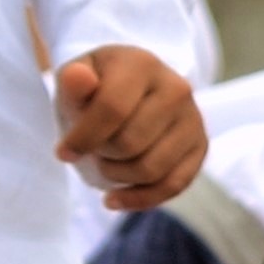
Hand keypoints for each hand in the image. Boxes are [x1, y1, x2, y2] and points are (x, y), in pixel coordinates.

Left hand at [50, 44, 201, 211]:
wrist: (129, 94)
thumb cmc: (95, 90)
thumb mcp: (75, 82)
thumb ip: (72, 83)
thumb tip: (78, 77)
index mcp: (142, 64)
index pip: (112, 110)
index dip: (83, 138)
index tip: (63, 152)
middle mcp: (176, 88)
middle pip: (129, 144)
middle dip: (101, 154)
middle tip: (93, 148)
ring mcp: (193, 119)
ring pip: (150, 169)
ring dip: (117, 176)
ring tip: (106, 164)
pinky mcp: (200, 146)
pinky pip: (172, 186)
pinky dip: (139, 199)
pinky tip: (114, 199)